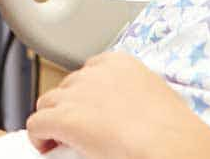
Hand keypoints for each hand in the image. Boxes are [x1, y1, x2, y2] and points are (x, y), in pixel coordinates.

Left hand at [26, 52, 209, 158]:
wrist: (170, 143)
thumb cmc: (173, 128)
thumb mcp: (154, 96)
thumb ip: (133, 94)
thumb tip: (128, 112)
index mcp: (119, 62)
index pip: (89, 71)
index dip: (85, 94)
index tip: (90, 109)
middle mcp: (93, 73)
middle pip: (66, 86)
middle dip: (69, 105)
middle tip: (79, 128)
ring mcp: (76, 94)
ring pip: (47, 102)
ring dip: (52, 119)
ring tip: (61, 139)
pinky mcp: (63, 118)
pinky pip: (36, 124)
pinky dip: (38, 137)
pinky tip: (47, 147)